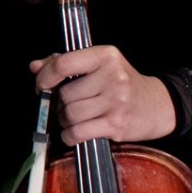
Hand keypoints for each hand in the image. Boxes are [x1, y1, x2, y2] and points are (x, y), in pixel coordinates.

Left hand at [31, 45, 174, 144]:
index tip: (42, 85)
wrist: (157, 105)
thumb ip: (64, 63)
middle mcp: (113, 76)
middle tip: (67, 104)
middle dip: (58, 103)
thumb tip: (35, 67)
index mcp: (105, 56)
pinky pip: (78, 133)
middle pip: (64, 94)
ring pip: (69, 114)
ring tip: (74, 117)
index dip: (45, 77)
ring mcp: (116, 101)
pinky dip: (69, 136)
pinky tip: (75, 132)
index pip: (63, 64)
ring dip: (65, 120)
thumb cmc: (121, 83)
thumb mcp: (98, 65)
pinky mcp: (116, 124)